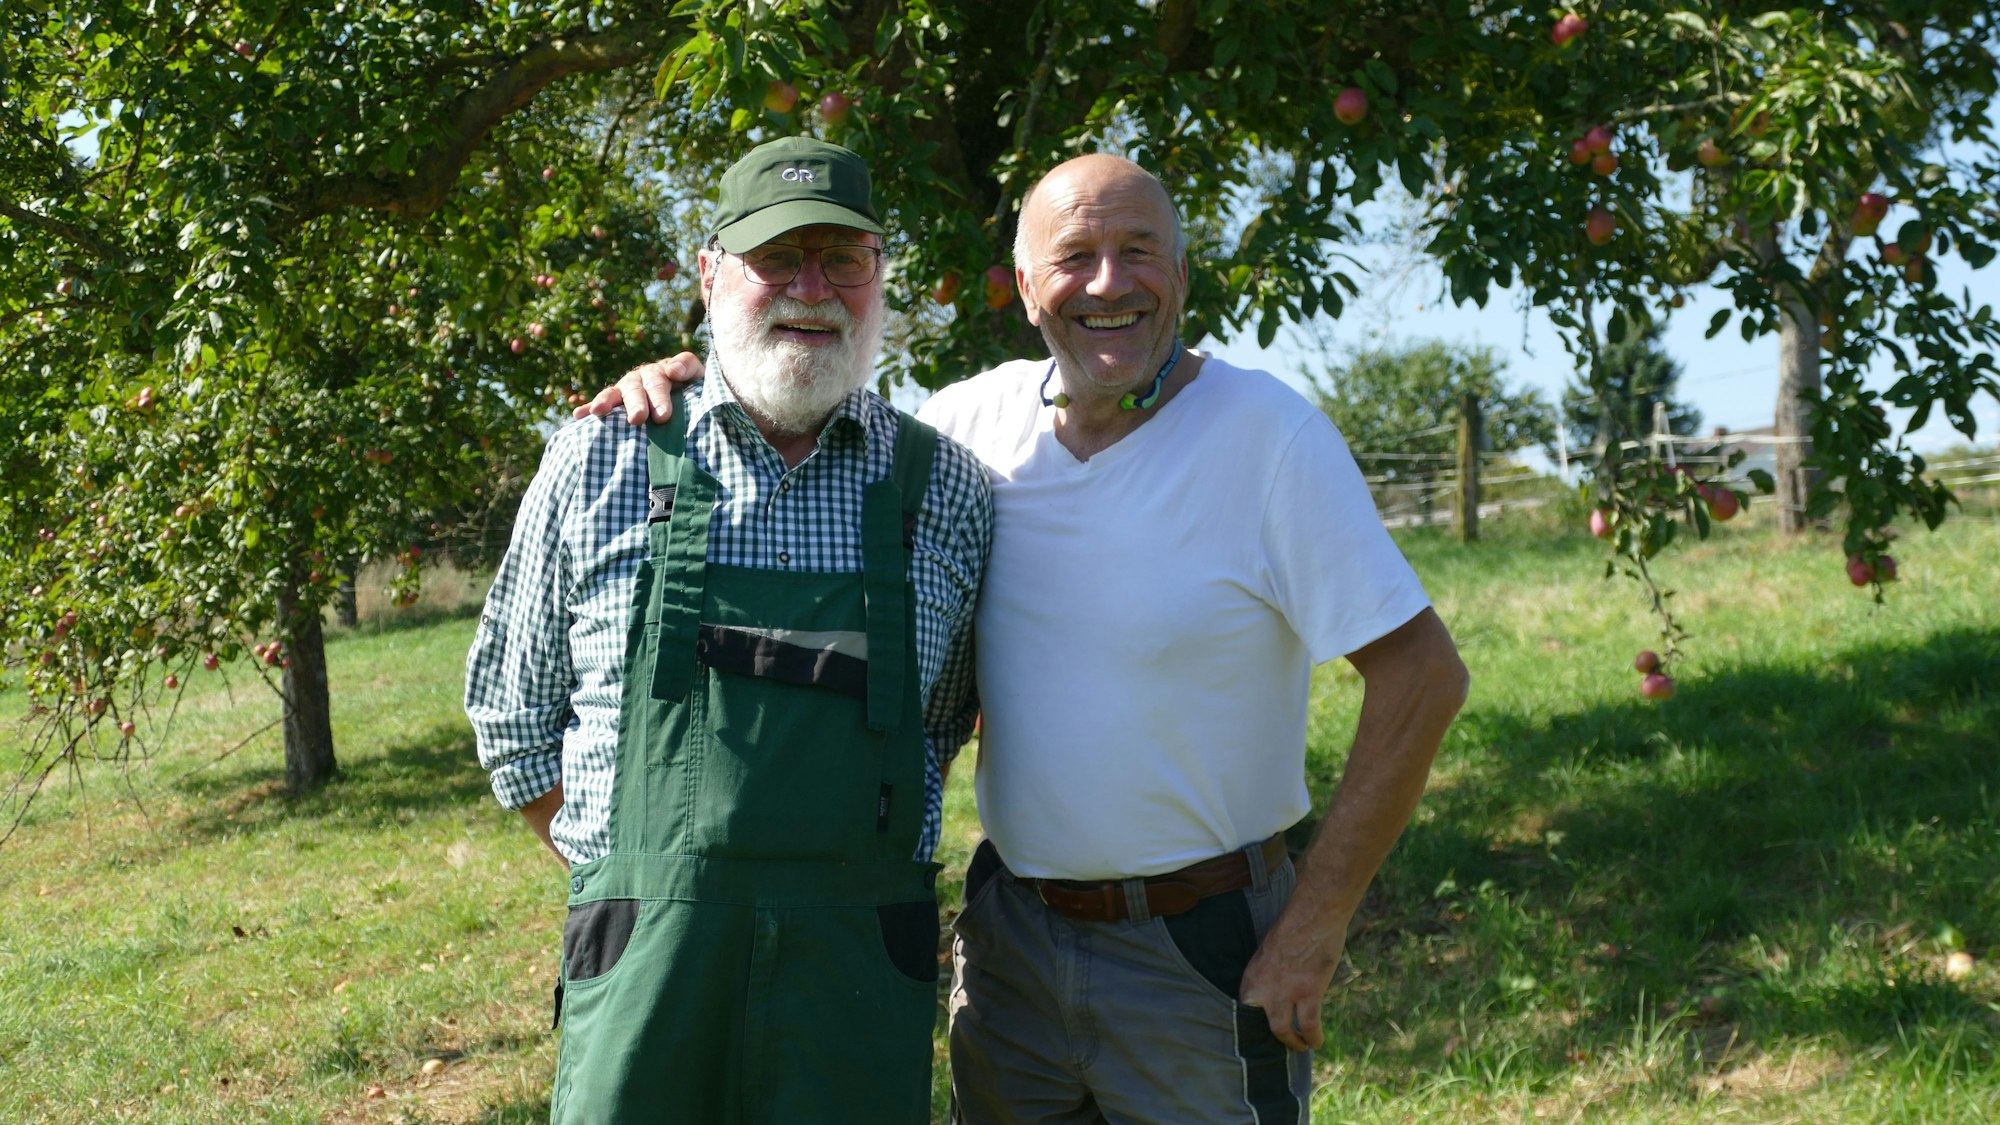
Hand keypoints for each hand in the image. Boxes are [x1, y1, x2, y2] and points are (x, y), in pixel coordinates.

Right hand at [571, 351, 704, 423]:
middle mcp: (642, 378)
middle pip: (637, 388)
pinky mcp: (616, 403)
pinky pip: (601, 405)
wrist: (690, 400)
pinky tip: (579, 415)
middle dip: (636, 403)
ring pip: (615, 393)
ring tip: (598, 412)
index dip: (660, 396)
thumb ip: (688, 367)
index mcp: (664, 372)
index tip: (663, 416)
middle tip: (637, 419)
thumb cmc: (696, 391)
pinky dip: (589, 408)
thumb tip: (672, 371)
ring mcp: (627, 389)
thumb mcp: (699, 377)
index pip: (661, 380)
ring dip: (606, 401)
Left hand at [1237, 918, 1343, 1051]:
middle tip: (1281, 1041)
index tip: (1261, 1030)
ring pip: (1282, 1030)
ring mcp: (1285, 992)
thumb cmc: (1295, 926)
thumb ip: (1269, 973)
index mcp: (1252, 975)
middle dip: (1270, 1036)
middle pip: (1258, 1025)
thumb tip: (1278, 990)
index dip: (1253, 1022)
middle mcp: (1263, 987)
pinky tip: (1316, 1042)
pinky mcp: (1308, 993)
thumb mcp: (1269, 951)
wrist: (1313, 915)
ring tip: (1300, 1046)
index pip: (1244, 1008)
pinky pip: (1309, 1025)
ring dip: (1292, 1042)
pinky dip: (1313, 1037)